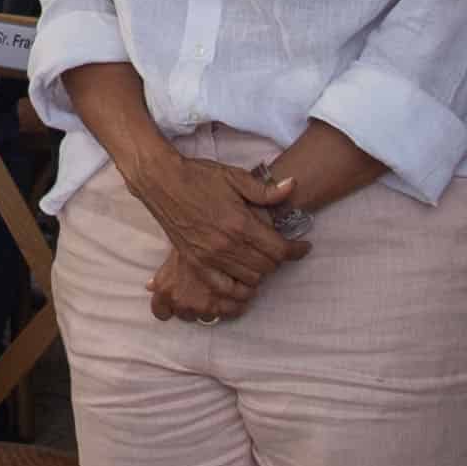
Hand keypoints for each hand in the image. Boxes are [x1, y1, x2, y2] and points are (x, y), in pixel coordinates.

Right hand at [127, 147, 302, 320]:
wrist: (162, 182)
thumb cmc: (199, 176)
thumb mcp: (235, 177)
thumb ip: (265, 190)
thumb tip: (293, 187)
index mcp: (240, 223)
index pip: (278, 249)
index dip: (296, 250)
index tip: (303, 248)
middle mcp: (227, 245)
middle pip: (267, 267)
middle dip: (278, 259)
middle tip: (278, 248)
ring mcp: (210, 257)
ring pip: (250, 280)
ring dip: (261, 272)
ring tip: (261, 260)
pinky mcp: (196, 263)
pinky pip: (224, 288)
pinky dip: (238, 289)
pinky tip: (244, 280)